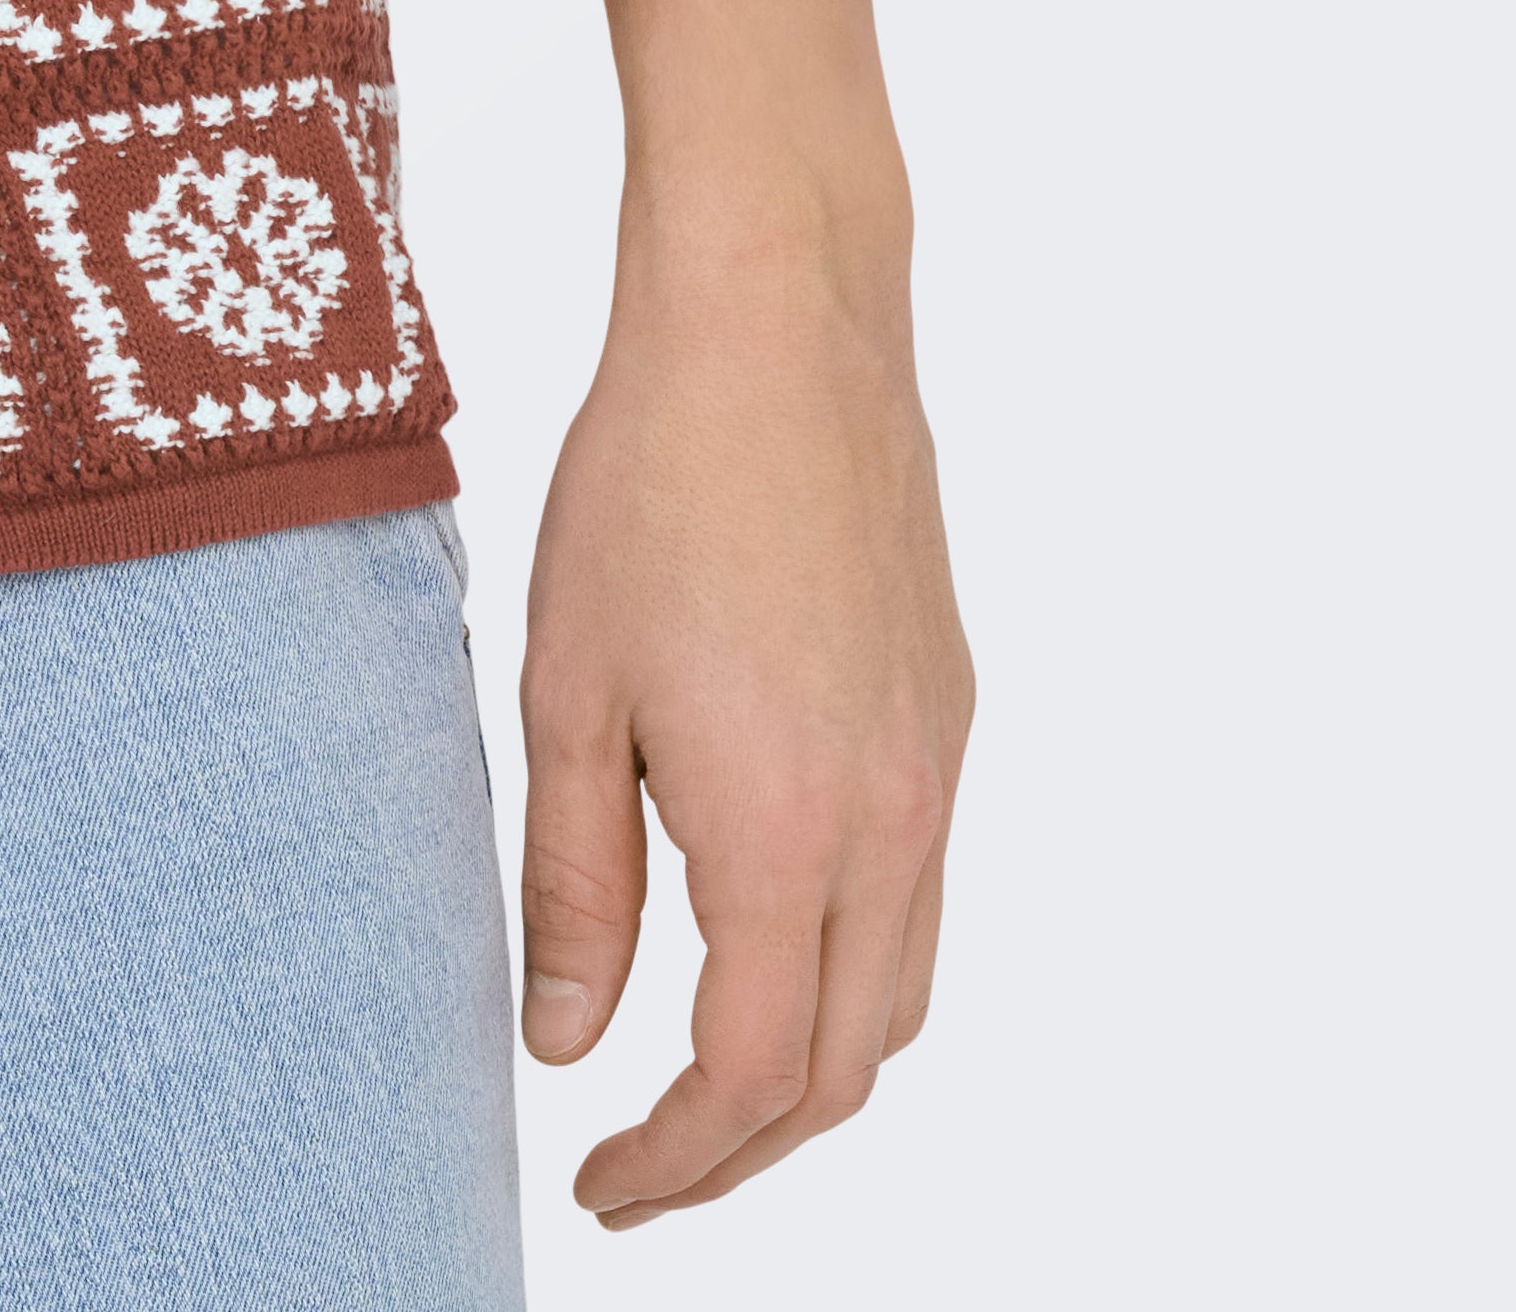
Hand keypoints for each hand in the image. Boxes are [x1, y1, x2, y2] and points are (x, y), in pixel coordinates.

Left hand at [517, 219, 972, 1224]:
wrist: (778, 325)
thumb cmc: (649, 483)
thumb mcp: (568, 689)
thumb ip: (573, 884)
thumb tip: (568, 1048)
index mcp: (783, 828)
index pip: (751, 1077)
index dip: (678, 1162)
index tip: (601, 1189)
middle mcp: (889, 821)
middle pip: (846, 1068)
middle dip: (745, 1147)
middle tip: (640, 1163)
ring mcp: (936, 770)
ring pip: (902, 994)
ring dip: (813, 1068)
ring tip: (700, 1078)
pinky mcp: (948, 715)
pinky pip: (920, 897)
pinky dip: (852, 965)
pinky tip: (765, 931)